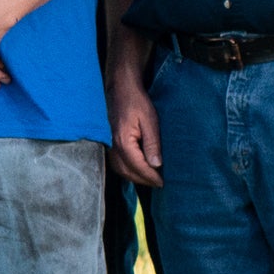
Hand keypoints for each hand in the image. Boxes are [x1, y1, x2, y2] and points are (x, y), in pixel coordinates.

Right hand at [108, 71, 161, 186]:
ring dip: (135, 177)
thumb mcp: (150, 121)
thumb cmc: (136, 102)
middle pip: (128, 172)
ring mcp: (110, 146)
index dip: (152, 177)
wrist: (121, 89)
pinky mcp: (110, 143)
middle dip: (144, 181)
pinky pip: (117, 163)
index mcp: (124, 143)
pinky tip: (137, 170)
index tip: (163, 183)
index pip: (139, 167)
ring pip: (121, 170)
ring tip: (150, 179)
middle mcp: (114, 147)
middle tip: (159, 184)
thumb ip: (152, 144)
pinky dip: (127, 171)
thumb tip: (156, 165)